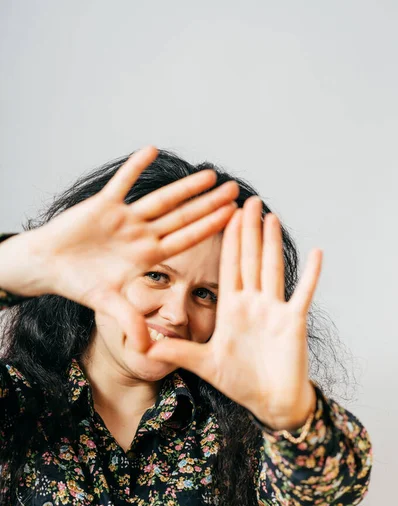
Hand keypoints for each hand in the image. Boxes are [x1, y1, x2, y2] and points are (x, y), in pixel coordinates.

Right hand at [35, 146, 239, 351]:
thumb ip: (130, 322)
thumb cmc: (79, 284)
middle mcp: (141, 234)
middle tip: (235, 189)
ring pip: (160, 198)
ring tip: (210, 173)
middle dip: (208, 203)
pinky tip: (152, 150)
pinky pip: (122, 183)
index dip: (209, 228)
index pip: (186, 239)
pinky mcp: (103, 205)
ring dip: (184, 187)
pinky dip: (135, 167)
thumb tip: (148, 350)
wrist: (50, 267)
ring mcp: (124, 218)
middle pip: (182, 216)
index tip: (234, 218)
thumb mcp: (108, 304)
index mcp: (147, 255)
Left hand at [146, 197, 322, 426]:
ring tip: (270, 215)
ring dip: (271, 242)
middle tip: (248, 199)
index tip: (224, 214)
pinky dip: (311, 274)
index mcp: (231, 308)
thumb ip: (177, 351)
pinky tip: (317, 252)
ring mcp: (274, 309)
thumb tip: (144, 345)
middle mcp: (253, 303)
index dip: (226, 240)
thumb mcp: (203, 364)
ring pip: (272, 268)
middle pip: (249, 258)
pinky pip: (303, 293)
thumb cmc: (240, 381)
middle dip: (247, 229)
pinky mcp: (293, 321)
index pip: (228, 266)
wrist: (269, 402)